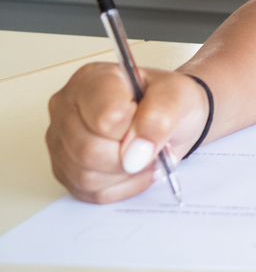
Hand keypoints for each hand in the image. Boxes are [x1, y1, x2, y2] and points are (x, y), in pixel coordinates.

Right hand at [46, 63, 208, 203]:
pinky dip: (123, 186)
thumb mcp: (177, 95)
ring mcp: (61, 142)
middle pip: (88, 150)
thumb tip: (136, 153)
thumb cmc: (169, 101)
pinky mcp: (67, 172)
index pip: (104, 116)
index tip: (149, 120)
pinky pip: (91, 193)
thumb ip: (160, 116)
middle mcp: (66, 109)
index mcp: (90, 79)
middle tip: (149, 141)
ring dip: (127, 172)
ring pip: (86, 176)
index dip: (133, 126)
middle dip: (129, 154)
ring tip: (144, 153)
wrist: (173, 118)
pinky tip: (136, 168)